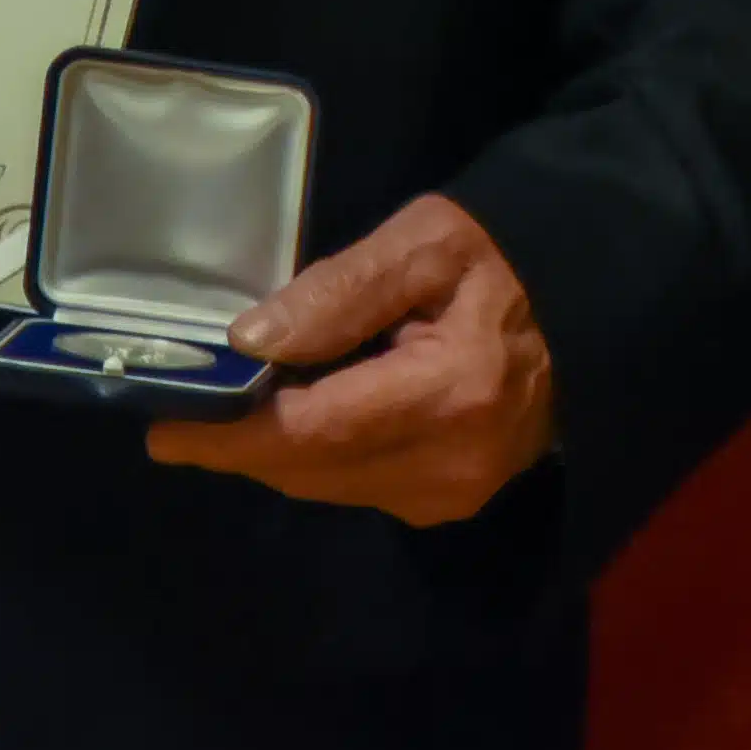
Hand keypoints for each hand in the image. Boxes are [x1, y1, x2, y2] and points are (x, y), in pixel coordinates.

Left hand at [140, 192, 557, 524]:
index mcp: (448, 393)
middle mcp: (449, 465)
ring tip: (241, 404)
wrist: (587, 312)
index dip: (231, 436)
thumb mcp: (425, 244)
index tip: (163, 428)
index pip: (311, 431)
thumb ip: (340, 290)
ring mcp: (453, 495)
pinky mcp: (451, 505)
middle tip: (186, 406)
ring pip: (327, 486)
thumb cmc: (502, 261)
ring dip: (276, 450)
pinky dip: (319, 456)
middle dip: (240, 444)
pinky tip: (306, 414)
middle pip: (310, 469)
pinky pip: (356, 488)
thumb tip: (248, 341)